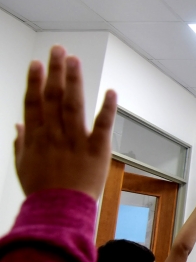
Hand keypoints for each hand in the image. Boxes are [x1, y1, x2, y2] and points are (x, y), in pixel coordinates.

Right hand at [15, 46, 116, 199]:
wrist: (60, 211)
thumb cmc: (42, 190)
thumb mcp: (23, 165)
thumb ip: (21, 142)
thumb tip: (18, 123)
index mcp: (36, 137)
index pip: (33, 103)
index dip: (35, 81)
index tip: (37, 63)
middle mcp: (54, 135)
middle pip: (53, 97)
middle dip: (56, 72)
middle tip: (58, 50)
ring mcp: (76, 141)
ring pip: (74, 105)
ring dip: (74, 81)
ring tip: (74, 61)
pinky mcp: (97, 150)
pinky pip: (102, 125)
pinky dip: (107, 108)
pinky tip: (111, 91)